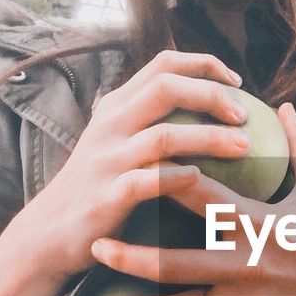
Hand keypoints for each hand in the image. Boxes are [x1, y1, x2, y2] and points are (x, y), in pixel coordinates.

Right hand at [16, 50, 252, 284]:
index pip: (164, 65)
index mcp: (118, 106)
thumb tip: (207, 104)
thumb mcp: (116, 141)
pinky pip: (147, 182)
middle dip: (212, 95)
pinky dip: (177, 177)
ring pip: (163, 136)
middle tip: (245, 115)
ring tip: (244, 146)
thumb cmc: (99, 185)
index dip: (205, 65)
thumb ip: (149, 119)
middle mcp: (111, 125)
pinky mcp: (107, 196)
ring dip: (209, 138)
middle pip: (166, 88)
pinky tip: (201, 178)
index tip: (237, 82)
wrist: (50, 231)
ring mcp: (107, 159)